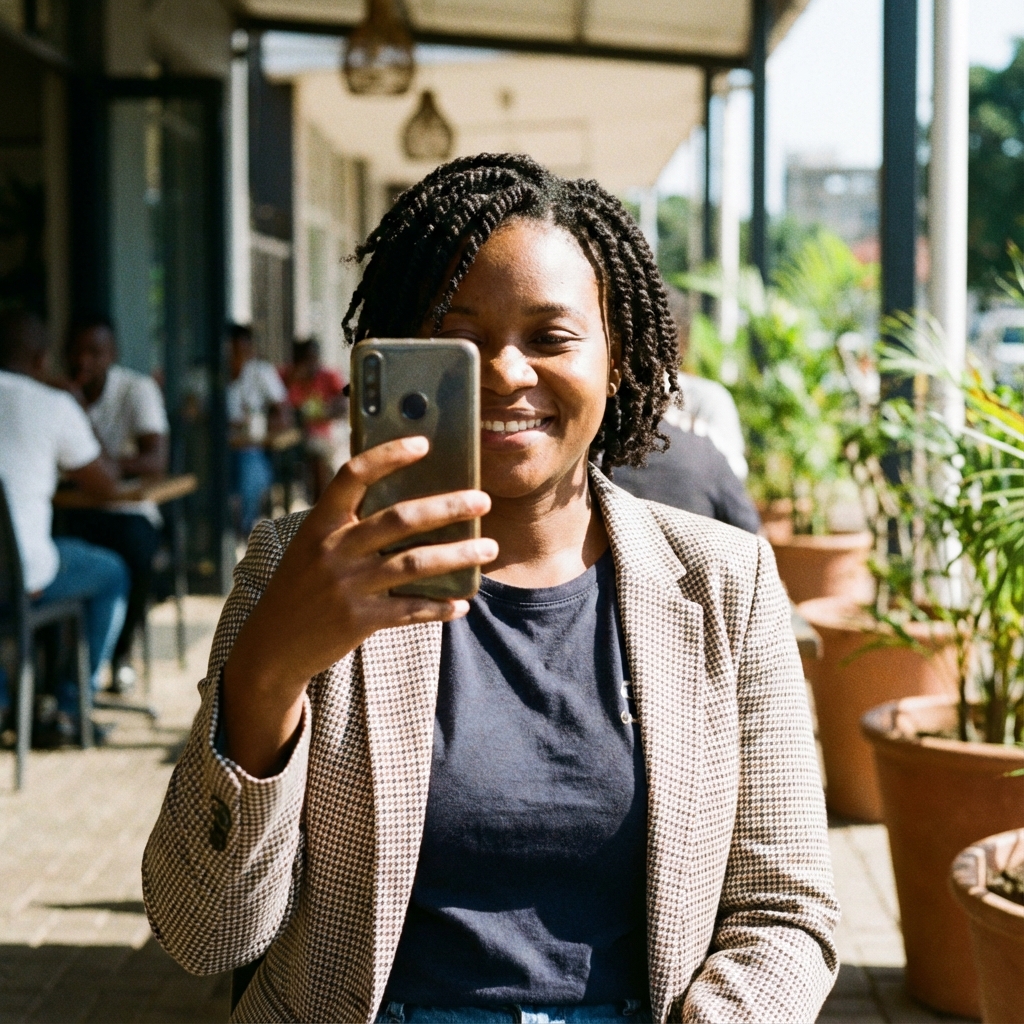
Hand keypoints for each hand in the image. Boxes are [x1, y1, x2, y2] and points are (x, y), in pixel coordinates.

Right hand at [222, 436, 494, 775]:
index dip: (388, 456)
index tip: (423, 443)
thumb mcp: (312, 547)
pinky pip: (410, 609)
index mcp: (320, 524)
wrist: (272, 646)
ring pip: (415, 564)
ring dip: (458, 555)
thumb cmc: (302, 587)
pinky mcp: (358, 621)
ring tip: (490, 547)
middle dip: (447, 507)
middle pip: (399, 519)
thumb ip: (348, 525)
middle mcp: (333, 550)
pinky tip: (463, 603)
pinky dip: (440, 606)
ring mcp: (346, 586)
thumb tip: (410, 502)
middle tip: (482, 499)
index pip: (353, 476)